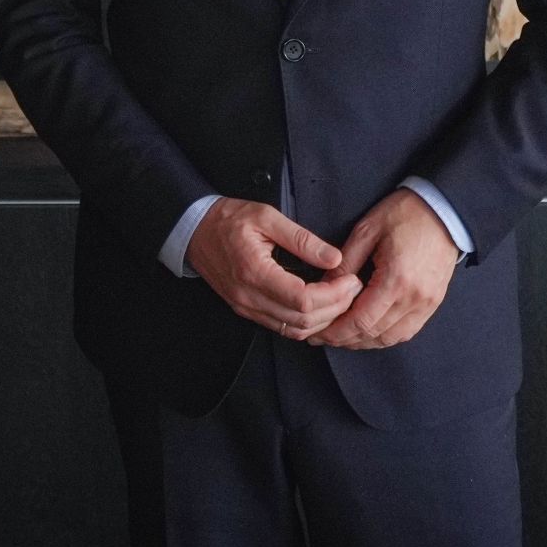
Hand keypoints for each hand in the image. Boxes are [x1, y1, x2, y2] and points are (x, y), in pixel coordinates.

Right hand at [184, 197, 361, 340]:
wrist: (193, 231)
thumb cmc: (228, 219)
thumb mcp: (266, 216)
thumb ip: (301, 238)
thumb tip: (334, 257)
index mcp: (254, 272)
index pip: (303, 300)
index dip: (334, 295)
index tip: (350, 280)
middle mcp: (249, 297)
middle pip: (303, 321)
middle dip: (335, 308)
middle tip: (353, 288)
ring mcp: (246, 307)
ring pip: (294, 330)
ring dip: (323, 319)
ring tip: (341, 297)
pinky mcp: (246, 310)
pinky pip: (282, 328)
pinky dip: (306, 323)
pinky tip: (321, 306)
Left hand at [313, 188, 459, 350]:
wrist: (443, 210)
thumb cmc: (405, 213)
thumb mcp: (366, 230)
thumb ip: (344, 262)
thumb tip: (324, 287)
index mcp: (396, 279)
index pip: (361, 321)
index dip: (336, 332)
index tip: (318, 333)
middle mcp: (414, 298)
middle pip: (374, 334)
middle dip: (345, 339)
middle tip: (323, 336)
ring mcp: (427, 304)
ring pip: (390, 338)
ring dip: (364, 341)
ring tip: (342, 335)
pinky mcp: (433, 303)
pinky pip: (406, 331)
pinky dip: (385, 336)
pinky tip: (369, 330)